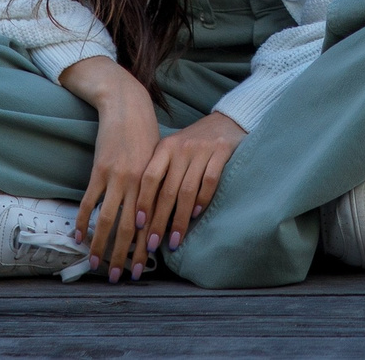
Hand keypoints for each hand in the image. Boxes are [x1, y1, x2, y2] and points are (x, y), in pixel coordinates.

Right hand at [57, 56, 159, 279]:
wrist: (127, 106)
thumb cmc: (146, 134)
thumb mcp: (158, 161)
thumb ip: (155, 188)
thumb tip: (152, 217)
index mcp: (154, 183)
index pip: (150, 223)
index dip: (145, 247)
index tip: (143, 267)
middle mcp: (137, 184)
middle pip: (130, 228)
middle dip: (124, 255)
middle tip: (120, 277)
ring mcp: (116, 177)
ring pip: (108, 220)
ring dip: (100, 246)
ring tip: (95, 264)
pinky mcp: (99, 170)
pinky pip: (89, 201)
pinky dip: (83, 220)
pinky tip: (79, 236)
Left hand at [130, 111, 245, 272]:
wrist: (226, 121)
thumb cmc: (193, 143)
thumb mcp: (173, 151)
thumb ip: (161, 174)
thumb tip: (142, 213)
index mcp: (165, 147)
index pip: (149, 178)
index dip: (143, 202)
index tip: (138, 225)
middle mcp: (181, 148)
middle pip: (167, 190)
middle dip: (159, 220)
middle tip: (153, 244)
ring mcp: (201, 150)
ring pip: (187, 191)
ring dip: (180, 219)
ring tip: (174, 240)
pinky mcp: (221, 152)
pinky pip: (209, 181)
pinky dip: (202, 200)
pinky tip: (197, 215)